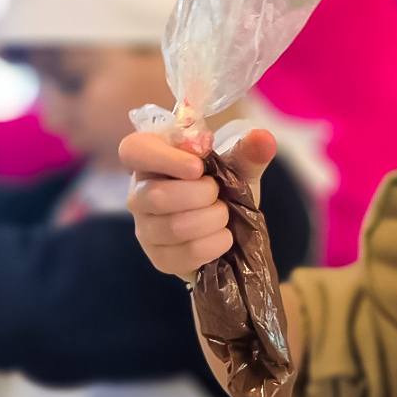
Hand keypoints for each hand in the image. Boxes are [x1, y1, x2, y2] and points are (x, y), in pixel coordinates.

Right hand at [120, 129, 275, 280]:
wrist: (229, 226)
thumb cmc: (223, 186)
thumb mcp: (237, 165)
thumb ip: (248, 151)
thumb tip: (263, 139)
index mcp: (151, 159)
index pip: (133, 150)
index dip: (164, 158)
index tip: (198, 166)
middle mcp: (139, 193)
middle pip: (156, 196)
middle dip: (201, 195)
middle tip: (218, 193)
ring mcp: (145, 229)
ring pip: (173, 227)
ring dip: (212, 219)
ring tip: (223, 214)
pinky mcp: (159, 258)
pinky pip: (186, 254)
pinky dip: (214, 244)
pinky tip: (223, 237)